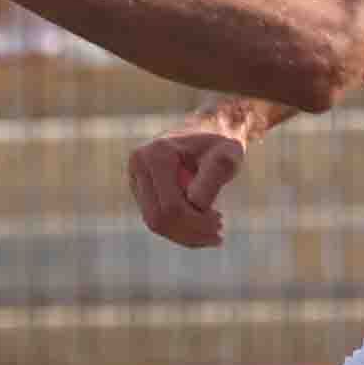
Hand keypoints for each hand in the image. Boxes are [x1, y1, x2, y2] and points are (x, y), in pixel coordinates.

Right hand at [129, 120, 248, 248]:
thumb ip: (214, 176)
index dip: (197, 223)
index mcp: (156, 154)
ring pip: (155, 223)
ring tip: (214, 232)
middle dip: (189, 232)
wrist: (211, 130)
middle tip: (219, 235)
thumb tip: (196, 204)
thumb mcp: (228, 155)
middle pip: (158, 218)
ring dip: (185, 234)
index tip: (221, 222)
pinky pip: (155, 218)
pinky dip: (180, 229)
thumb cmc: (222, 143)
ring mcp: (135, 177)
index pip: (171, 206)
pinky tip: (202, 227)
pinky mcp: (140, 188)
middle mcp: (138, 164)